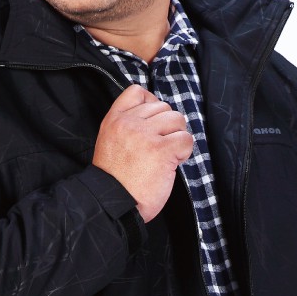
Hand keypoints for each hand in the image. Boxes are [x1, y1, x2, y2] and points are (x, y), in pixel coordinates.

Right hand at [92, 84, 193, 222]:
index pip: (138, 92)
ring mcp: (145, 135)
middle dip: (167, 127)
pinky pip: (186, 139)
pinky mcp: (162, 150)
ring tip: (165, 156)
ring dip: (177, 138)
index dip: (152, 104)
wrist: (112, 203)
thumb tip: (158, 116)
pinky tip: (172, 164)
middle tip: (158, 148)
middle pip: (164, 106)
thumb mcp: (110, 142)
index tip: (153, 124)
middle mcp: (129, 123)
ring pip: (177, 120)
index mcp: (114, 119)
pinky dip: (184, 152)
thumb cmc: (115, 180)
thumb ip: (127, 126)